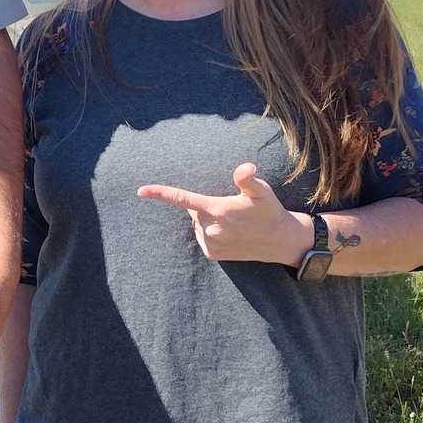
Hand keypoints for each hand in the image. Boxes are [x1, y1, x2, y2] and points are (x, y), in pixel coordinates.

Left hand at [137, 161, 309, 266]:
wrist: (281, 241)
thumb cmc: (270, 211)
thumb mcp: (262, 191)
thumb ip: (248, 179)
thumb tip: (244, 168)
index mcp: (216, 209)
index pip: (183, 199)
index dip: (160, 193)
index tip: (140, 191)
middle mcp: (210, 228)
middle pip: (194, 210)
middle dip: (206, 205)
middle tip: (231, 207)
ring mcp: (210, 243)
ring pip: (198, 224)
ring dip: (208, 219)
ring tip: (234, 221)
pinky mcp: (213, 254)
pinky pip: (203, 238)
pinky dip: (211, 232)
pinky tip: (230, 233)